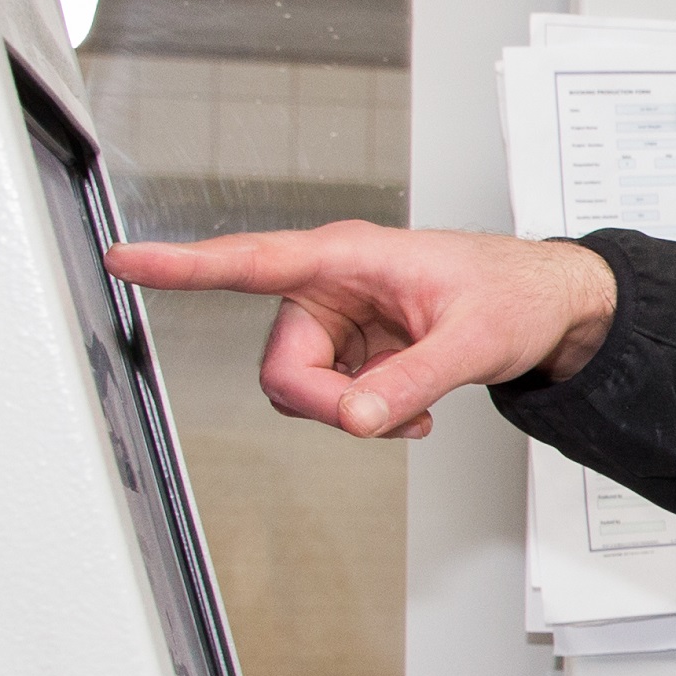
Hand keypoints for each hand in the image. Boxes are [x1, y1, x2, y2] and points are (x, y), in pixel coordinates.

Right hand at [106, 224, 618, 437]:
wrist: (548, 306)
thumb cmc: (516, 294)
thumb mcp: (473, 342)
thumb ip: (412, 381)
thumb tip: (359, 417)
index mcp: (348, 255)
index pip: (251, 259)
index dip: (184, 264)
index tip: (127, 258)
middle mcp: (331, 283)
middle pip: (283, 364)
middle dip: (326, 403)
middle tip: (380, 419)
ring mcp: (339, 319)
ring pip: (302, 388)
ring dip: (350, 413)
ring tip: (411, 408)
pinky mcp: (352, 348)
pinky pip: (331, 398)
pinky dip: (365, 415)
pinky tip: (409, 409)